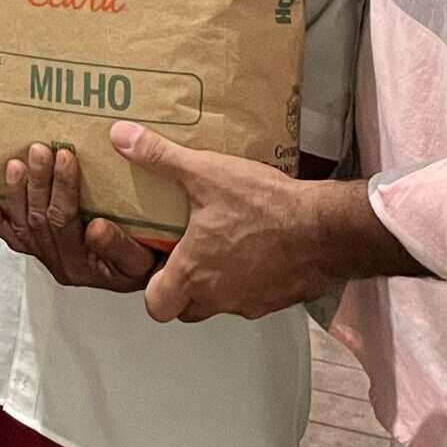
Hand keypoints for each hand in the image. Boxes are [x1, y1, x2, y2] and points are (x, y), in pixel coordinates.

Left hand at [0, 143, 157, 293]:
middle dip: (39, 181)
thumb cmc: (146, 264)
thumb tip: (95, 228)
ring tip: (16, 164)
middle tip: (41, 149)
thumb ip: (120, 247)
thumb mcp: (143, 259)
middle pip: (40, 218)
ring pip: (24, 223)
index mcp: (83, 265)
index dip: (62, 187)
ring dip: (17, 192)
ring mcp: (46, 257)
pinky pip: (13, 237)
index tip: (66, 156)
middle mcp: (60, 264)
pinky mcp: (39, 251)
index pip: (65, 221)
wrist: (145, 277)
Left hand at [111, 123, 332, 321]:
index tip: (158, 261)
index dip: (152, 288)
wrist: (326, 229)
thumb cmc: (264, 206)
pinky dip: (249, 280)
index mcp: (194, 273)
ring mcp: (251, 303)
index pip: (156, 306)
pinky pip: (253, 298)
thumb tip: (120, 136)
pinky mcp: (278, 300)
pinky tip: (256, 247)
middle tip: (185, 252)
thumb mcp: (206, 173)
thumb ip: (159, 157)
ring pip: (220, 304)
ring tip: (221, 245)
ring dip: (216, 282)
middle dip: (181, 288)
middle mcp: (219, 297)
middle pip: (186, 309)